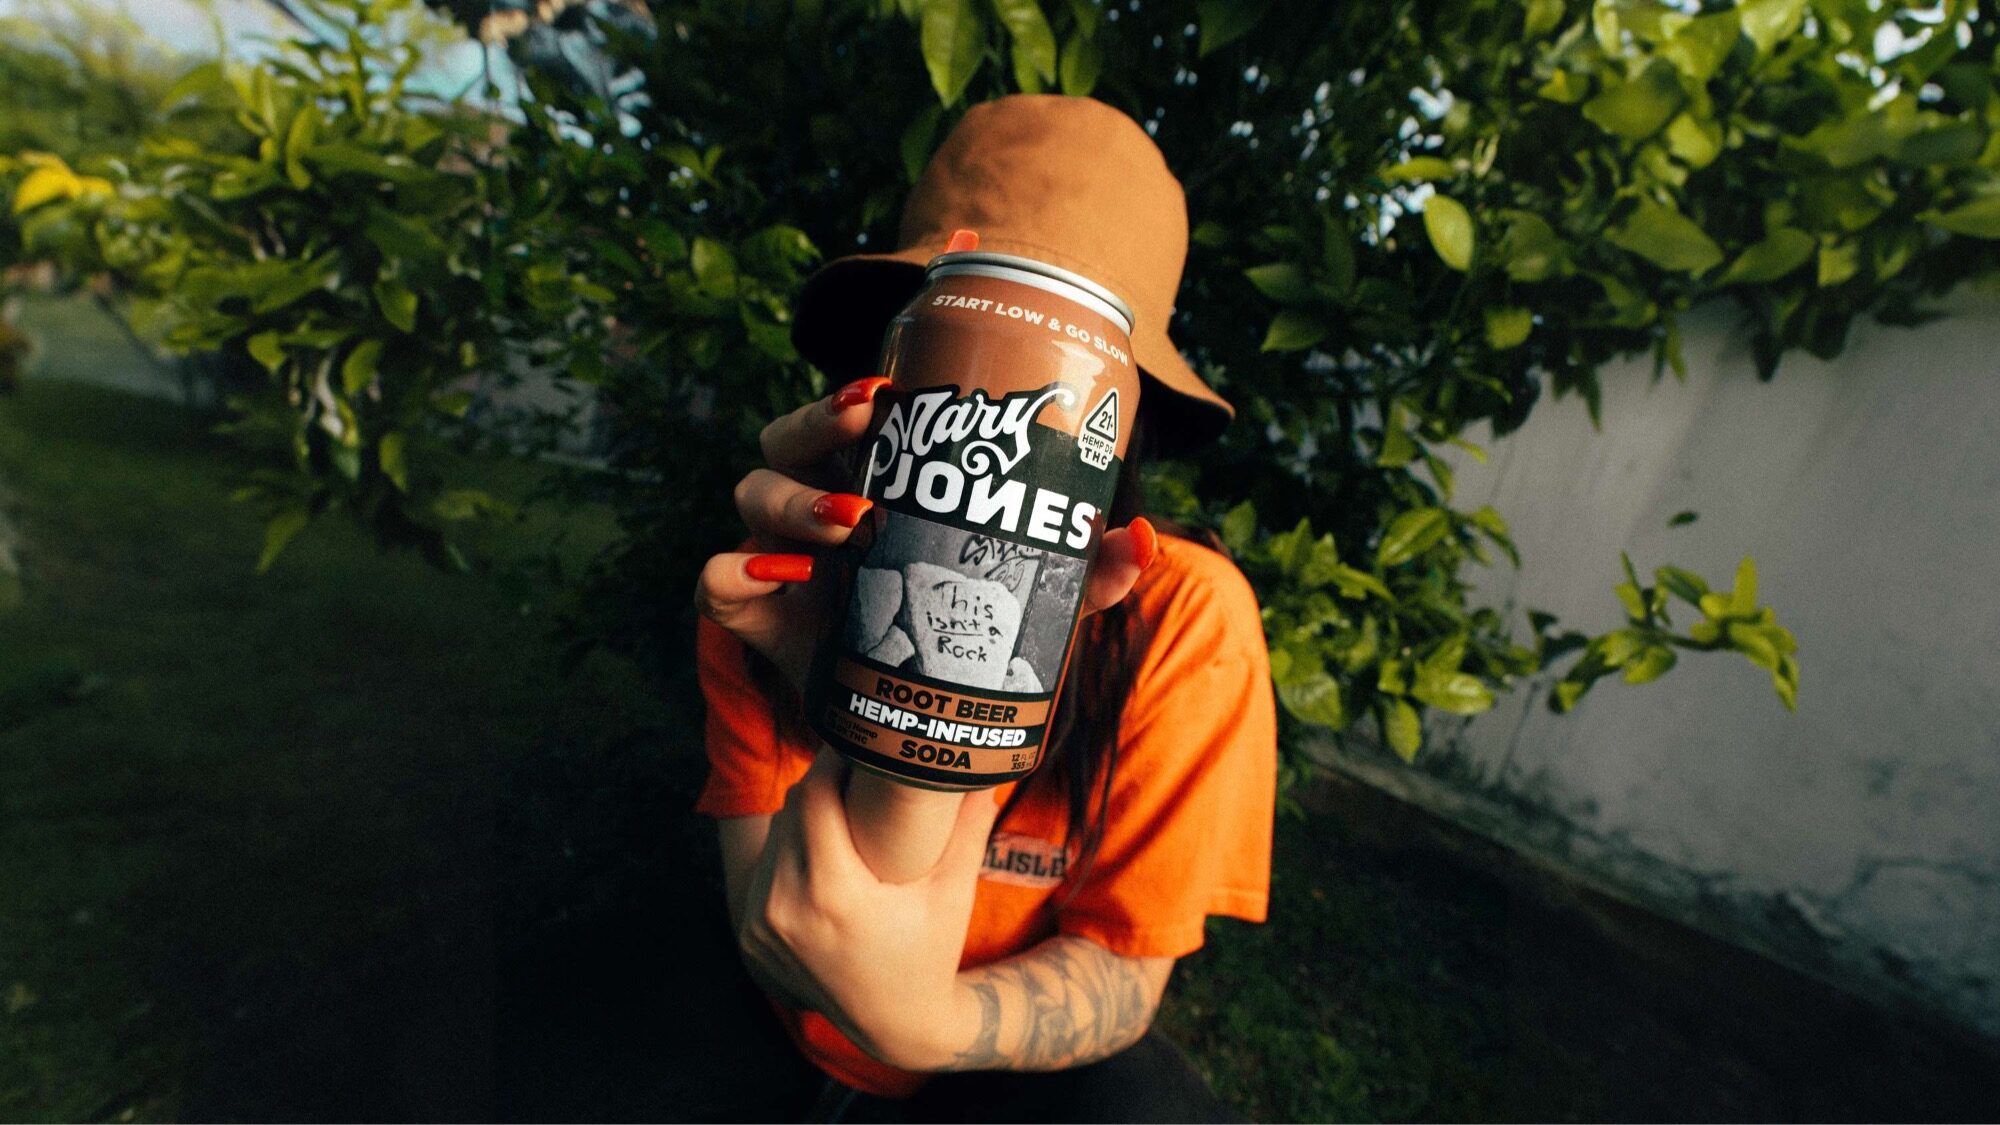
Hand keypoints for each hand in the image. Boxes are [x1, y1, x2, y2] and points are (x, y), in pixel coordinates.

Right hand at [694, 377, 1159, 692]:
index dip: (854, 390)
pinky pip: (717, 578)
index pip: (848, 414)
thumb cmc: (962, 636)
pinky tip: (782, 579)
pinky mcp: (750, 613)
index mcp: (872, 479)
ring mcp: (775, 553)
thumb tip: (1143, 538)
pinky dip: (737, 572)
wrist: (904, 723)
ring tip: (853, 524)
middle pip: (789, 434)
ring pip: (751, 491)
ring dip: (794, 498)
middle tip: (864, 422)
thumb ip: (1081, 575)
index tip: (887, 388)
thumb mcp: (1027, 603)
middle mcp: (814, 501)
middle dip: (817, 420)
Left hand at [736, 747, 1001, 1070]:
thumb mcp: (952, 892)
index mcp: (832, 895)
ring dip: (801, 819)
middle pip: (791, 813)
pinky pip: (764, 874)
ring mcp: (759, 928)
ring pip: (774, 840)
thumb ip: (968, 828)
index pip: (814, 798)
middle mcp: (784, 910)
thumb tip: (984, 768)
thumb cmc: (930, 953)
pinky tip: (817, 853)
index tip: (859, 748)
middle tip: (855, 770)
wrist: (896, 1025)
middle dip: (822, 787)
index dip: (834, 764)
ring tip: (841, 810)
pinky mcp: (750, 939)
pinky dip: (787, 857)